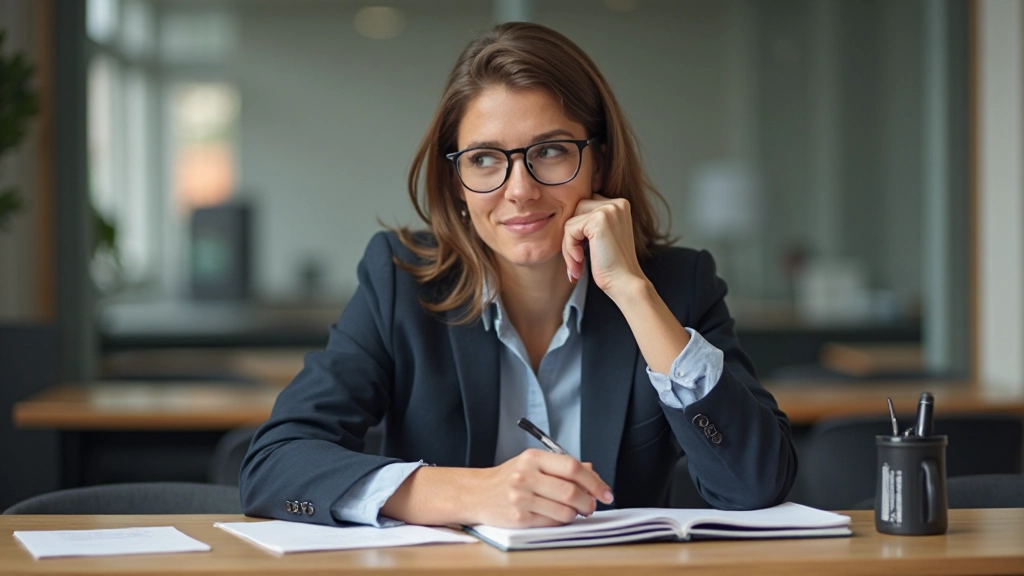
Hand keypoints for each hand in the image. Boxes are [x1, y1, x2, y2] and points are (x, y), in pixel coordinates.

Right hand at [468, 449, 613, 527]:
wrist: (477, 493)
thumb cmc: (509, 477)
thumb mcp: (533, 463)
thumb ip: (562, 466)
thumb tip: (592, 471)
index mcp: (533, 458)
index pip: (573, 468)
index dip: (595, 482)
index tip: (606, 492)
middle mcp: (526, 476)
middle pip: (571, 491)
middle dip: (589, 502)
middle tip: (591, 505)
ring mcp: (521, 498)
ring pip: (564, 510)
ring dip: (576, 514)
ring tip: (573, 511)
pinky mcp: (518, 518)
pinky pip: (552, 522)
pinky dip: (561, 520)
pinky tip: (556, 515)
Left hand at [562, 194, 645, 297]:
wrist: (624, 283)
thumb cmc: (612, 266)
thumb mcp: (601, 237)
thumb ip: (589, 222)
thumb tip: (560, 216)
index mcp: (619, 205)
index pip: (584, 207)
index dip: (578, 231)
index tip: (581, 254)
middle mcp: (617, 203)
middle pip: (576, 211)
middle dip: (571, 237)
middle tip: (577, 261)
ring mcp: (609, 209)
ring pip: (570, 221)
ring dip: (568, 245)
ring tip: (578, 264)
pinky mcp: (598, 220)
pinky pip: (569, 229)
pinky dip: (569, 248)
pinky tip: (581, 262)